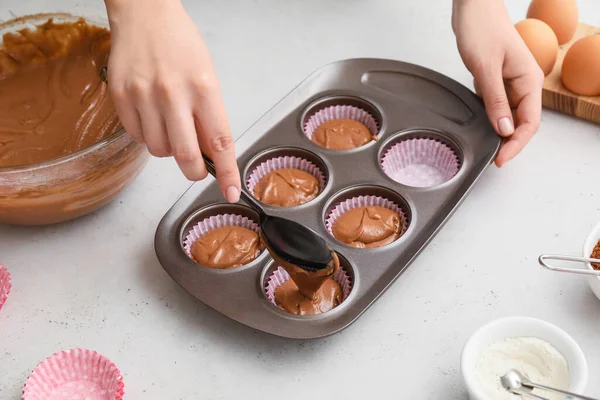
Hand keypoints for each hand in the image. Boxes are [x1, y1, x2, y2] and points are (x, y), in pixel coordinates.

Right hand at [104, 0, 239, 201]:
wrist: (144, 14)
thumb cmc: (181, 44)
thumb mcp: (207, 77)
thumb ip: (209, 117)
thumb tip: (211, 156)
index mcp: (204, 87)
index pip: (220, 141)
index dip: (226, 172)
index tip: (231, 191)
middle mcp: (173, 93)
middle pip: (185, 155)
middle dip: (193, 172)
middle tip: (195, 170)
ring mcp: (144, 96)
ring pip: (159, 151)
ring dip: (168, 149)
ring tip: (170, 124)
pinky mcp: (121, 97)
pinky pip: (137, 137)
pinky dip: (148, 136)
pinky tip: (152, 116)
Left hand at [452, 0, 543, 166]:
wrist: (472, 7)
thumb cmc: (481, 29)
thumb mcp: (485, 68)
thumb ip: (495, 100)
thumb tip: (504, 129)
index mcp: (528, 79)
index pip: (529, 122)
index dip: (516, 144)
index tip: (501, 158)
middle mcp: (523, 83)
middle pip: (522, 122)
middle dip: (509, 142)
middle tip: (493, 158)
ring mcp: (511, 82)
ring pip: (509, 115)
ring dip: (500, 131)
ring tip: (486, 146)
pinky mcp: (497, 79)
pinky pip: (497, 104)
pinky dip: (490, 115)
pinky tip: (480, 122)